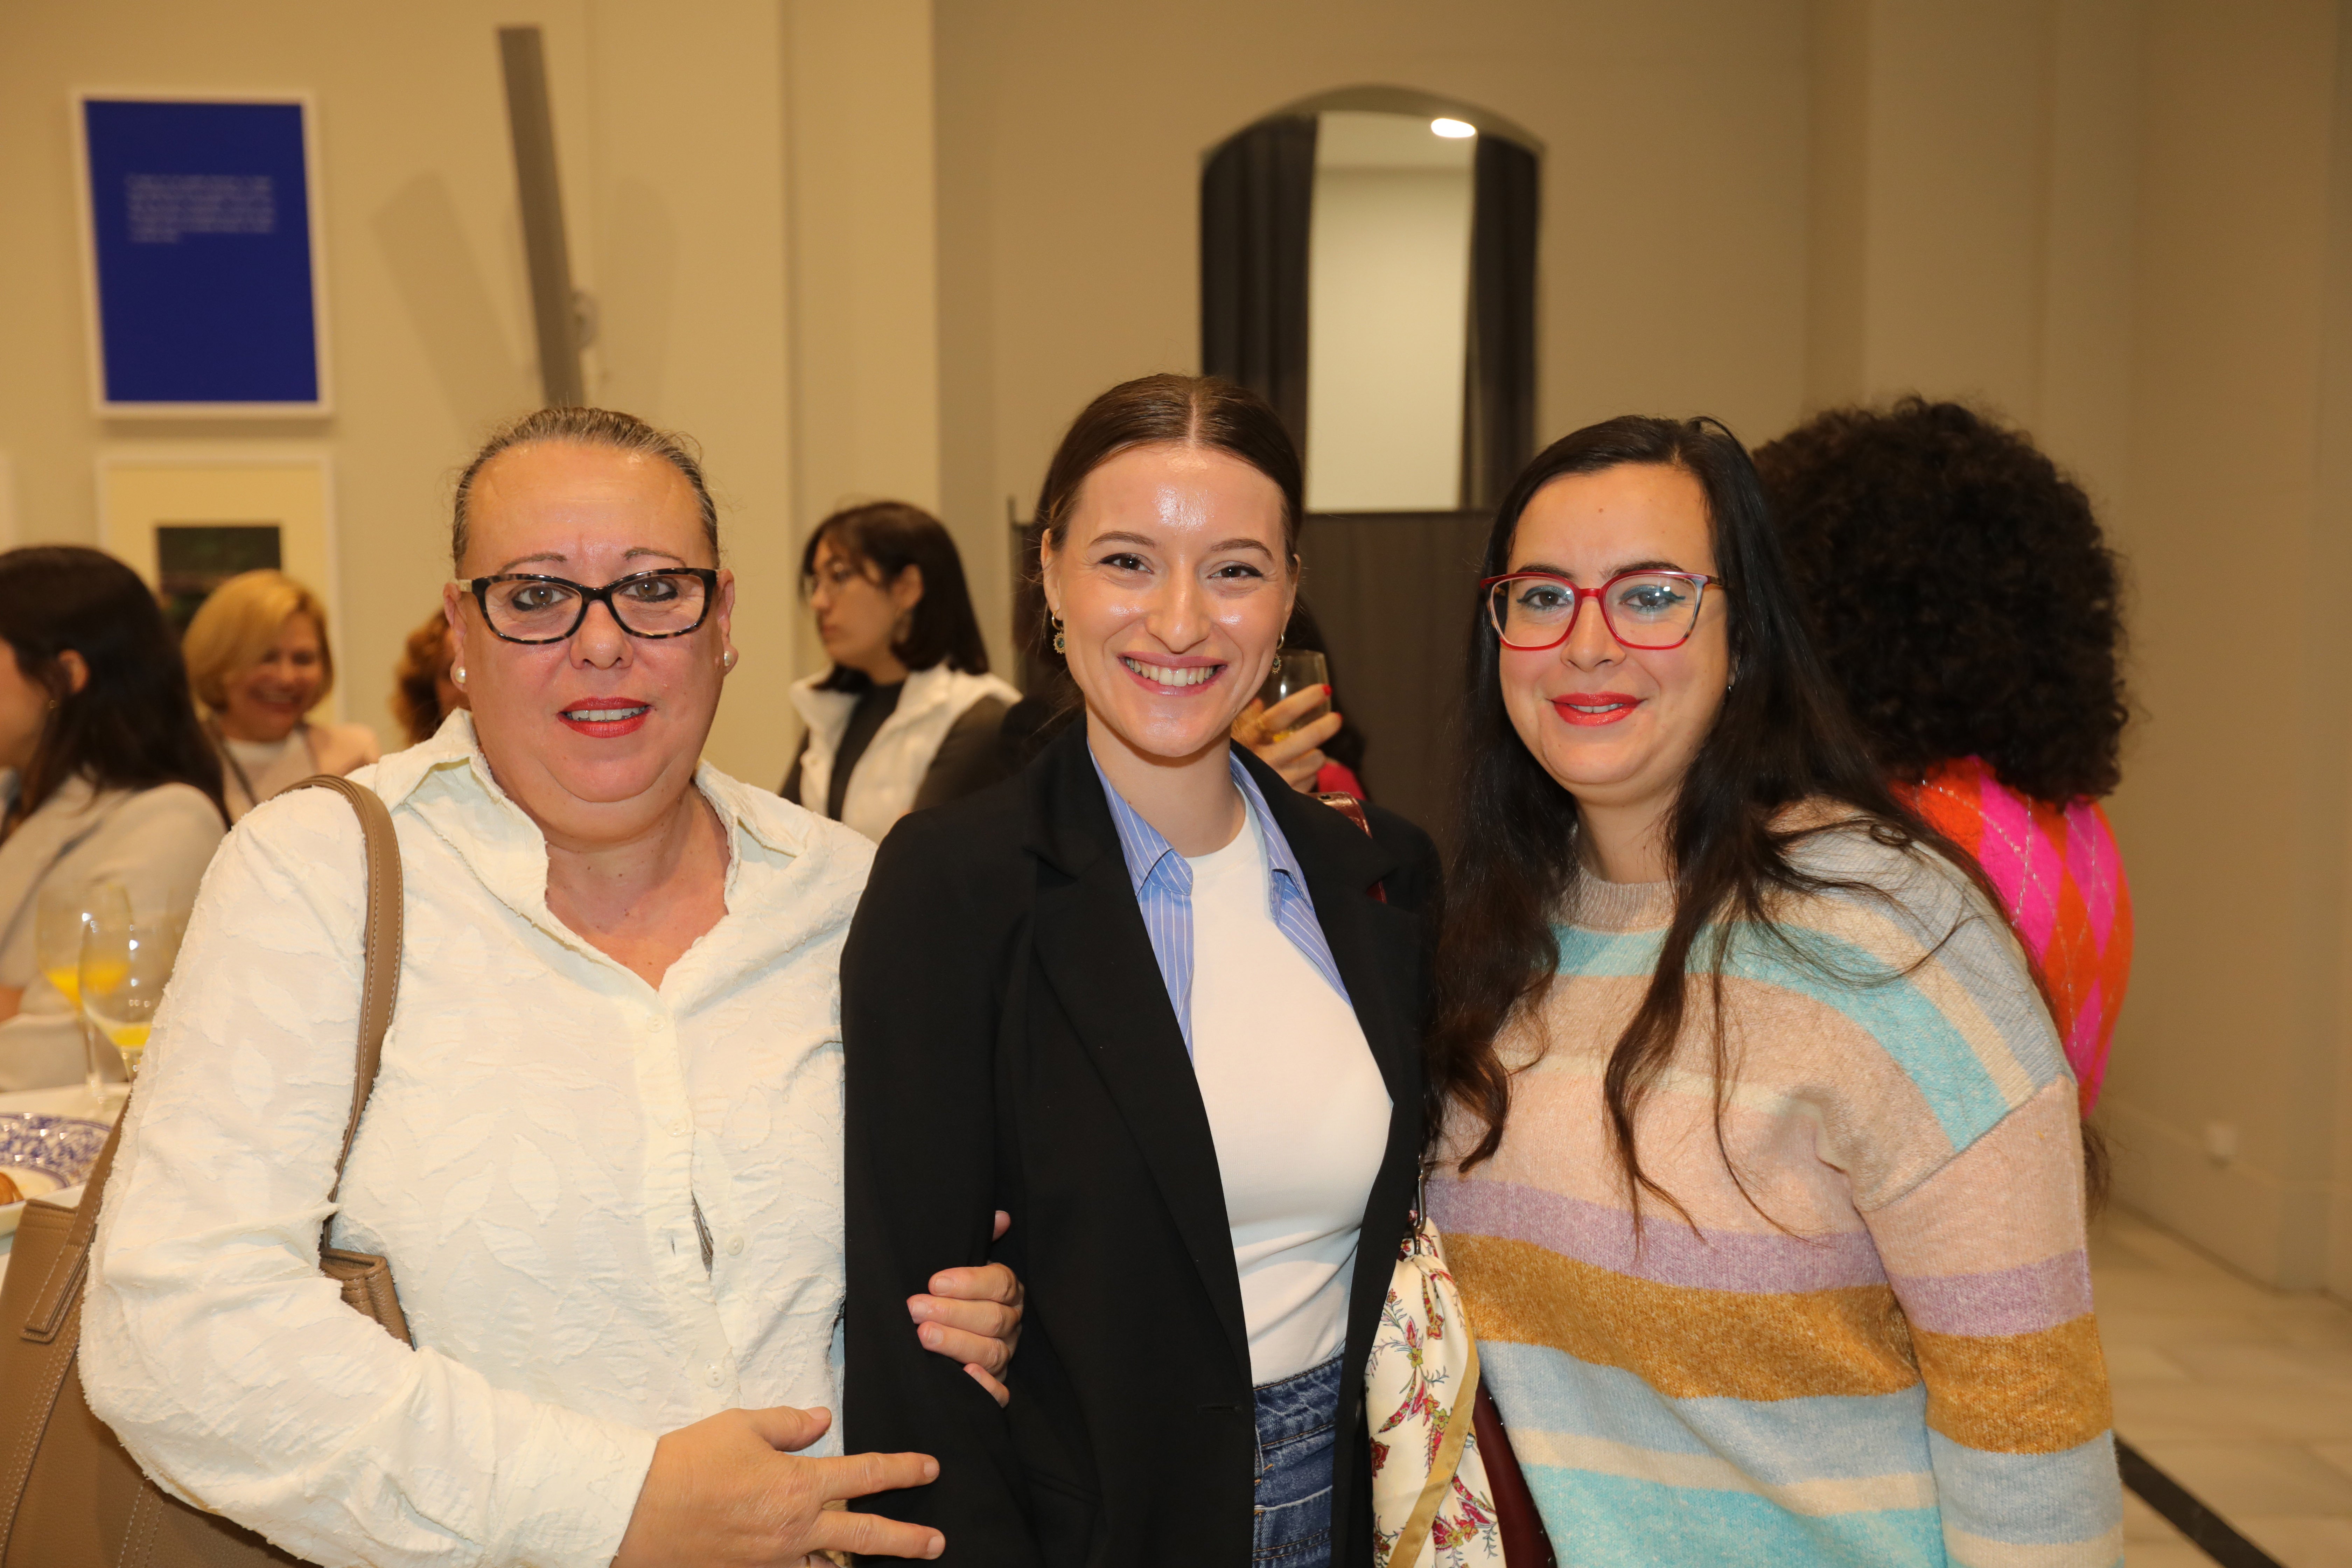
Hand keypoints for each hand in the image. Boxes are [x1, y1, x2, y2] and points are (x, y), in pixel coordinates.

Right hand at [610, 1406, 940, 1566]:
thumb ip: (789, 1423)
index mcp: (798, 1485)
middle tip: (937, 1542)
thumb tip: (822, 1419)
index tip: (929, 1468)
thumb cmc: (688, 1462)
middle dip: (907, 1539)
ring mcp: (773, 1562)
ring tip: (881, 1565)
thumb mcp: (742, 1426)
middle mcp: (794, 1530)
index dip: (903, 1469)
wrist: (635, 1509)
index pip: (865, 1475)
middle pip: (867, 1537)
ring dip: (856, 1566)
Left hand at [910, 1210, 1024, 1406]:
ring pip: (992, 1353)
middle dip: (953, 1313)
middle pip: (994, 1319)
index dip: (970, 1282)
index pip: (1000, 1283)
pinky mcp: (996, 1385)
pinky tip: (965, 1374)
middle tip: (916, 1309)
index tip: (934, 1281)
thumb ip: (980, 1240)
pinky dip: (985, 1386)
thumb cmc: (951, 1293)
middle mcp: (1011, 1324)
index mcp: (1007, 1291)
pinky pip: (1000, 1393)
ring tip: (922, 1336)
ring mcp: (1005, 1356)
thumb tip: (1000, 1217)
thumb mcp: (963, 1263)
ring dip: (957, 1344)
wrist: (944, 1329)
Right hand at [1232, 689, 1341, 792]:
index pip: (1284, 713)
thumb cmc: (1221, 762)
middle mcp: (1265, 759)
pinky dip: (1308, 776)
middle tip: (1336, 718)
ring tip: (1314, 752)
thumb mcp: (1229, 737)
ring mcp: (1275, 781)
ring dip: (1316, 755)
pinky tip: (1301, 773)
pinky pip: (1308, 783)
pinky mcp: (1283, 799)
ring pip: (1313, 762)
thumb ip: (1244, 719)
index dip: (1307, 699)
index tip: (1325, 690)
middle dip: (1325, 726)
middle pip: (1307, 738)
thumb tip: (1259, 703)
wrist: (1213, 800)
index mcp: (1250, 737)